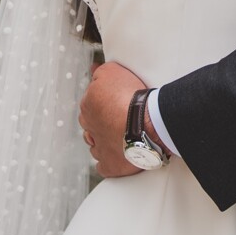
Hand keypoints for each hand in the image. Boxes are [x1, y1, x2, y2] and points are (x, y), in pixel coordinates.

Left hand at [79, 61, 146, 178]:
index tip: (117, 100)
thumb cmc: (131, 97)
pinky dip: (110, 161)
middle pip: (91, 124)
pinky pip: (104, 165)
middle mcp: (89, 128)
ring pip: (96, 145)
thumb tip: (93, 69)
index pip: (91, 102)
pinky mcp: (109, 165)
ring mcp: (99, 149)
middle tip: (120, 118)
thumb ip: (100, 71)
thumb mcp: (113, 71)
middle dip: (102, 122)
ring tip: (122, 137)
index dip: (105, 101)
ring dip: (105, 141)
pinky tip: (120, 156)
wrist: (147, 123)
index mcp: (88, 106)